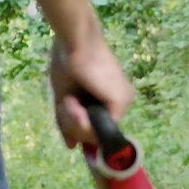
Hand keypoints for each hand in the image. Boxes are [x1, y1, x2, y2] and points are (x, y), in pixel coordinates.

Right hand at [49, 29, 134, 148]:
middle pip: (95, 133)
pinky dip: (80, 120)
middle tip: (66, 102)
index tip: (67, 119)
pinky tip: (74, 101)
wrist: (73, 42)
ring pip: (95, 134)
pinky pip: (96, 129)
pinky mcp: (120, 102)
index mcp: (110, 99)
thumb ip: (69, 123)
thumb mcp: (65, 99)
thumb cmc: (68, 62)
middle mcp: (121, 102)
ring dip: (74, 121)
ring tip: (69, 99)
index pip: (96, 128)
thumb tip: (72, 147)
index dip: (79, 129)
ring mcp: (123, 103)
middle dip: (73, 124)